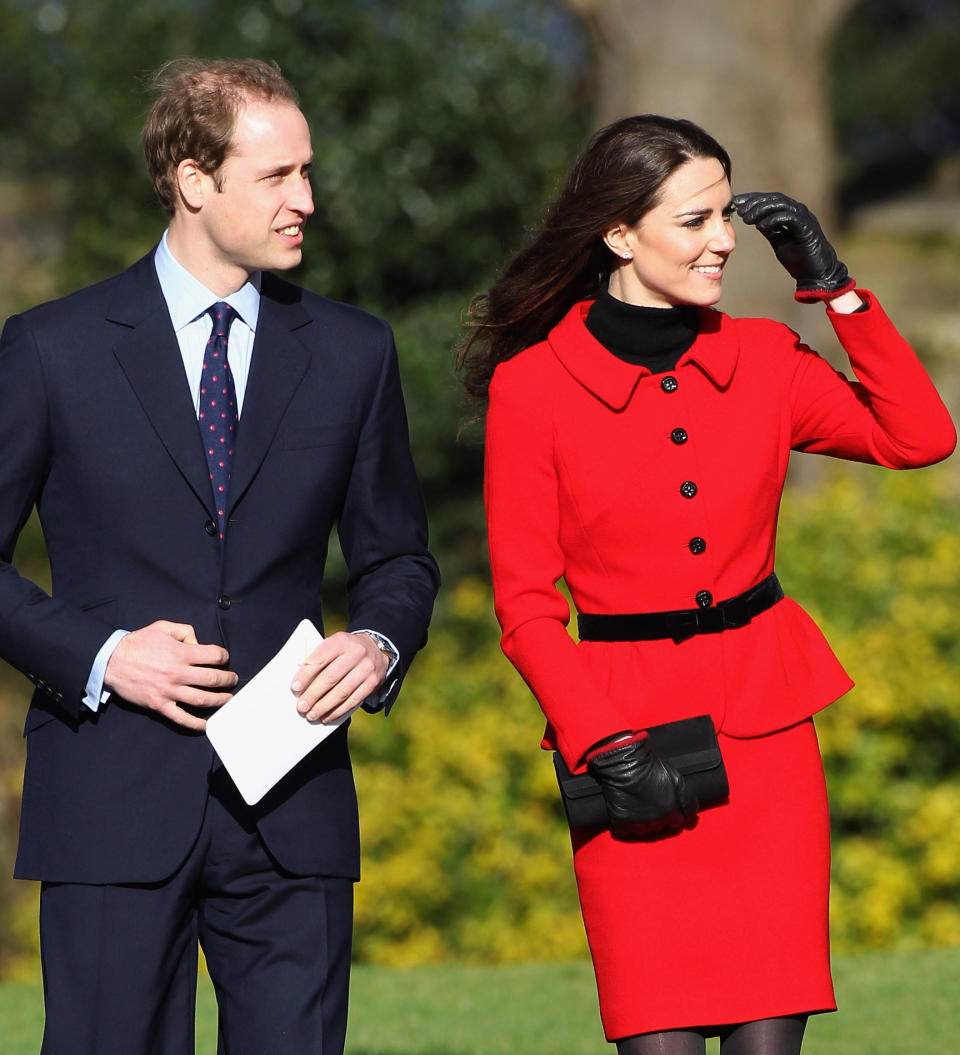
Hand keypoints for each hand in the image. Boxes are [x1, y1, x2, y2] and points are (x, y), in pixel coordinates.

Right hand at [104, 620, 236, 730]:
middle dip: (228, 679)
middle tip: (233, 679)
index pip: (214, 656)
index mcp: (181, 653)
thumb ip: (185, 631)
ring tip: (229, 699)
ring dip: (220, 700)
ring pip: (202, 699)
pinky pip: (181, 718)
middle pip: (213, 679)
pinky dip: (196, 723)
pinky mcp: (160, 705)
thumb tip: (199, 644)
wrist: (112, 661)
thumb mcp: (163, 627)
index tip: (224, 658)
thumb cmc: (138, 643)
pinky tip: (207, 724)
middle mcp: (178, 673)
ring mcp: (169, 691)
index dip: (223, 656)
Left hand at [290, 631, 389, 723]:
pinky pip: (353, 700)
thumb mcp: (334, 644)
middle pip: (330, 677)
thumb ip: (319, 658)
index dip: (306, 674)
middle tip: (301, 707)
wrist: (376, 648)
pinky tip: (327, 716)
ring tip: (312, 715)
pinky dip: (338, 711)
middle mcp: (356, 653)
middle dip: (313, 694)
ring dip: (324, 707)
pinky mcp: (373, 683)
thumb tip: (301, 682)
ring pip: (342, 692)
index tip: (295, 687)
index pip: (320, 659)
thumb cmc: (346, 649)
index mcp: (341, 641)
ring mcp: (366, 669)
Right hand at [586, 731, 697, 834]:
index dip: (672, 812)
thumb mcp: (676, 778)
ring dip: (642, 822)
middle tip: (650, 801)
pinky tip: (626, 811)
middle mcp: (653, 821)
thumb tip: (691, 814)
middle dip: (658, 818)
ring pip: (643, 831)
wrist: (623, 760)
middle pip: (659, 827)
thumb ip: (687, 799)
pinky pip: (624, 831)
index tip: (665, 804)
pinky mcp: (619, 821)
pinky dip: (625, 824)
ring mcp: (635, 823)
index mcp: (669, 812)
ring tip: (638, 805)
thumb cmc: (649, 767)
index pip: (676, 822)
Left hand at [732, 191, 854, 302]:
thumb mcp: (779, 242)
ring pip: (781, 205)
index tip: (737, 203)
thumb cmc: (799, 260)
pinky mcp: (807, 229)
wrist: (816, 274)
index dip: (754, 199)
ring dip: (761, 209)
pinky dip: (773, 220)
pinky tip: (760, 226)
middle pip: (775, 199)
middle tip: (739, 208)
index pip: (772, 200)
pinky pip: (789, 218)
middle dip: (755, 202)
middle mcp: (800, 212)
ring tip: (746, 218)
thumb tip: (756, 221)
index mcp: (793, 214)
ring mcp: (805, 219)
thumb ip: (770, 230)